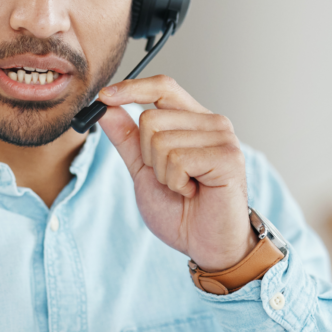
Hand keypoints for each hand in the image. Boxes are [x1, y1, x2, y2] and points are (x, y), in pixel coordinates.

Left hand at [97, 75, 256, 271]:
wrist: (206, 245)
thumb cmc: (181, 210)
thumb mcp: (144, 170)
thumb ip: (126, 138)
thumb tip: (104, 106)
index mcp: (193, 121)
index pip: (162, 86)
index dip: (131, 88)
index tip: (103, 97)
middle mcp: (211, 123)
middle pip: (150, 118)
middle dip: (147, 156)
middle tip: (171, 179)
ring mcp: (222, 137)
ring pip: (160, 140)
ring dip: (163, 174)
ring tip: (185, 187)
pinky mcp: (228, 157)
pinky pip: (177, 159)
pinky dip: (176, 182)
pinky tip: (194, 192)